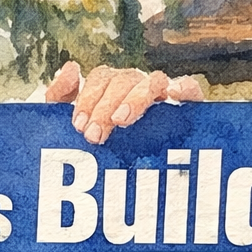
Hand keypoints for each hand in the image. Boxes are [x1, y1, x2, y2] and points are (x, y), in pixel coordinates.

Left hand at [47, 61, 204, 144]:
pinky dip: (184, 86)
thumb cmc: (102, 149)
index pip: (100, 78)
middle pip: (123, 80)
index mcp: (112, 87)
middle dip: (105, 106)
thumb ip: (61, 96)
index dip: (88, 98)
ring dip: (135, 98)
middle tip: (93, 136)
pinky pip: (190, 88)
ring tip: (121, 120)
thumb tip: (71, 67)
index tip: (79, 125)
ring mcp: (164, 94)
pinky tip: (173, 95)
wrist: (136, 184)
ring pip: (153, 81)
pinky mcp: (189, 106)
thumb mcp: (74, 125)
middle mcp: (138, 86)